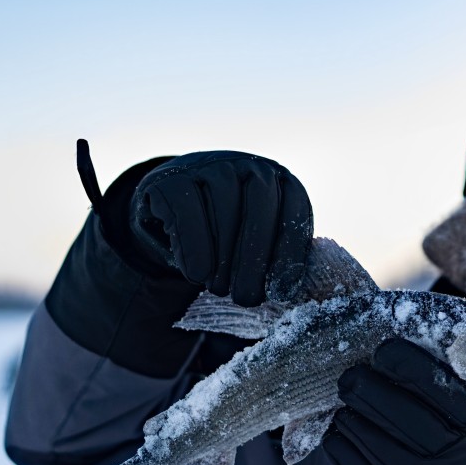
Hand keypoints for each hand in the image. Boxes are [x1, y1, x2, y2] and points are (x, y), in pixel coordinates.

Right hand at [130, 150, 312, 305]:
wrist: (173, 208)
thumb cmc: (226, 233)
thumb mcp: (255, 241)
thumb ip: (275, 256)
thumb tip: (287, 289)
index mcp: (279, 180)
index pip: (294, 210)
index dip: (290, 253)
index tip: (282, 291)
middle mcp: (248, 166)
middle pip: (260, 207)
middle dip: (255, 258)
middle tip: (248, 298)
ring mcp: (209, 166)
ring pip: (224, 206)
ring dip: (224, 257)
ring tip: (220, 290)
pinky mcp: (172, 177)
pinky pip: (186, 209)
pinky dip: (193, 246)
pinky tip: (197, 275)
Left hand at [325, 339, 465, 464]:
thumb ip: (448, 392)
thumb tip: (400, 350)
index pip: (437, 387)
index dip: (405, 362)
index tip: (384, 349)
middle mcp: (448, 459)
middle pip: (395, 411)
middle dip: (364, 385)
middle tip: (351, 374)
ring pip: (368, 437)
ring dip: (350, 413)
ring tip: (348, 403)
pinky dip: (340, 444)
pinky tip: (341, 431)